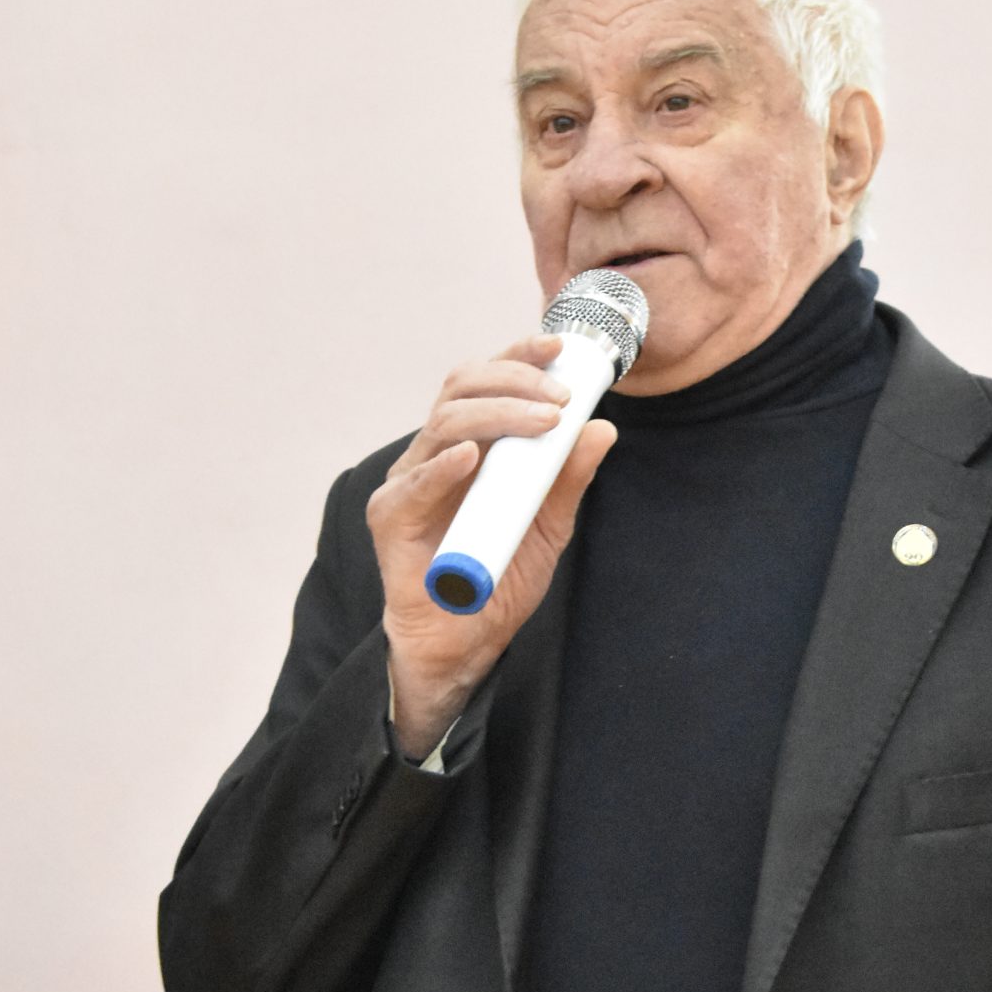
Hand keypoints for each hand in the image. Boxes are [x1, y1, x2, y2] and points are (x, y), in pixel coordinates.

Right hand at [370, 336, 616, 758]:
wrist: (467, 643)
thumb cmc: (499, 580)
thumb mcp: (549, 527)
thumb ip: (568, 479)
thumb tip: (602, 428)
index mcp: (469, 445)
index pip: (485, 381)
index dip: (517, 356)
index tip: (559, 348)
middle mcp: (434, 453)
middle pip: (462, 389)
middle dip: (514, 381)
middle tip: (559, 398)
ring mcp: (409, 482)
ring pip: (444, 423)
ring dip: (497, 415)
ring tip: (542, 422)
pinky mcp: (390, 517)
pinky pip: (414, 484)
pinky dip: (442, 467)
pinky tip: (470, 457)